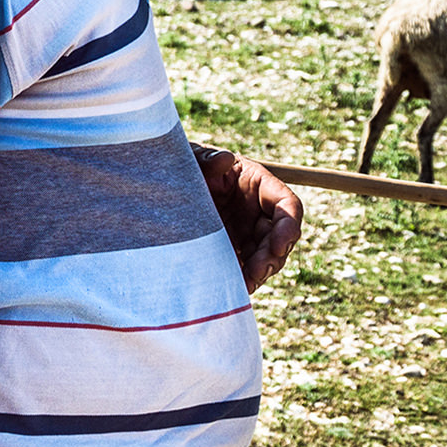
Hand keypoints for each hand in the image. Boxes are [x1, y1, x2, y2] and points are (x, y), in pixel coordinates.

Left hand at [196, 147, 302, 291]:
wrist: (158, 186)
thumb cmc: (183, 166)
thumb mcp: (192, 159)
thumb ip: (207, 159)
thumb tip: (224, 160)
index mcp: (258, 183)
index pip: (287, 206)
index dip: (288, 227)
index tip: (277, 246)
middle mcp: (257, 210)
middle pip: (279, 238)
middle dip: (271, 258)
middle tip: (255, 273)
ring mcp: (245, 232)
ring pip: (263, 257)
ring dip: (258, 273)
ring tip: (243, 285)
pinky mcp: (230, 249)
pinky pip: (242, 267)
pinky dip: (239, 278)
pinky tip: (229, 287)